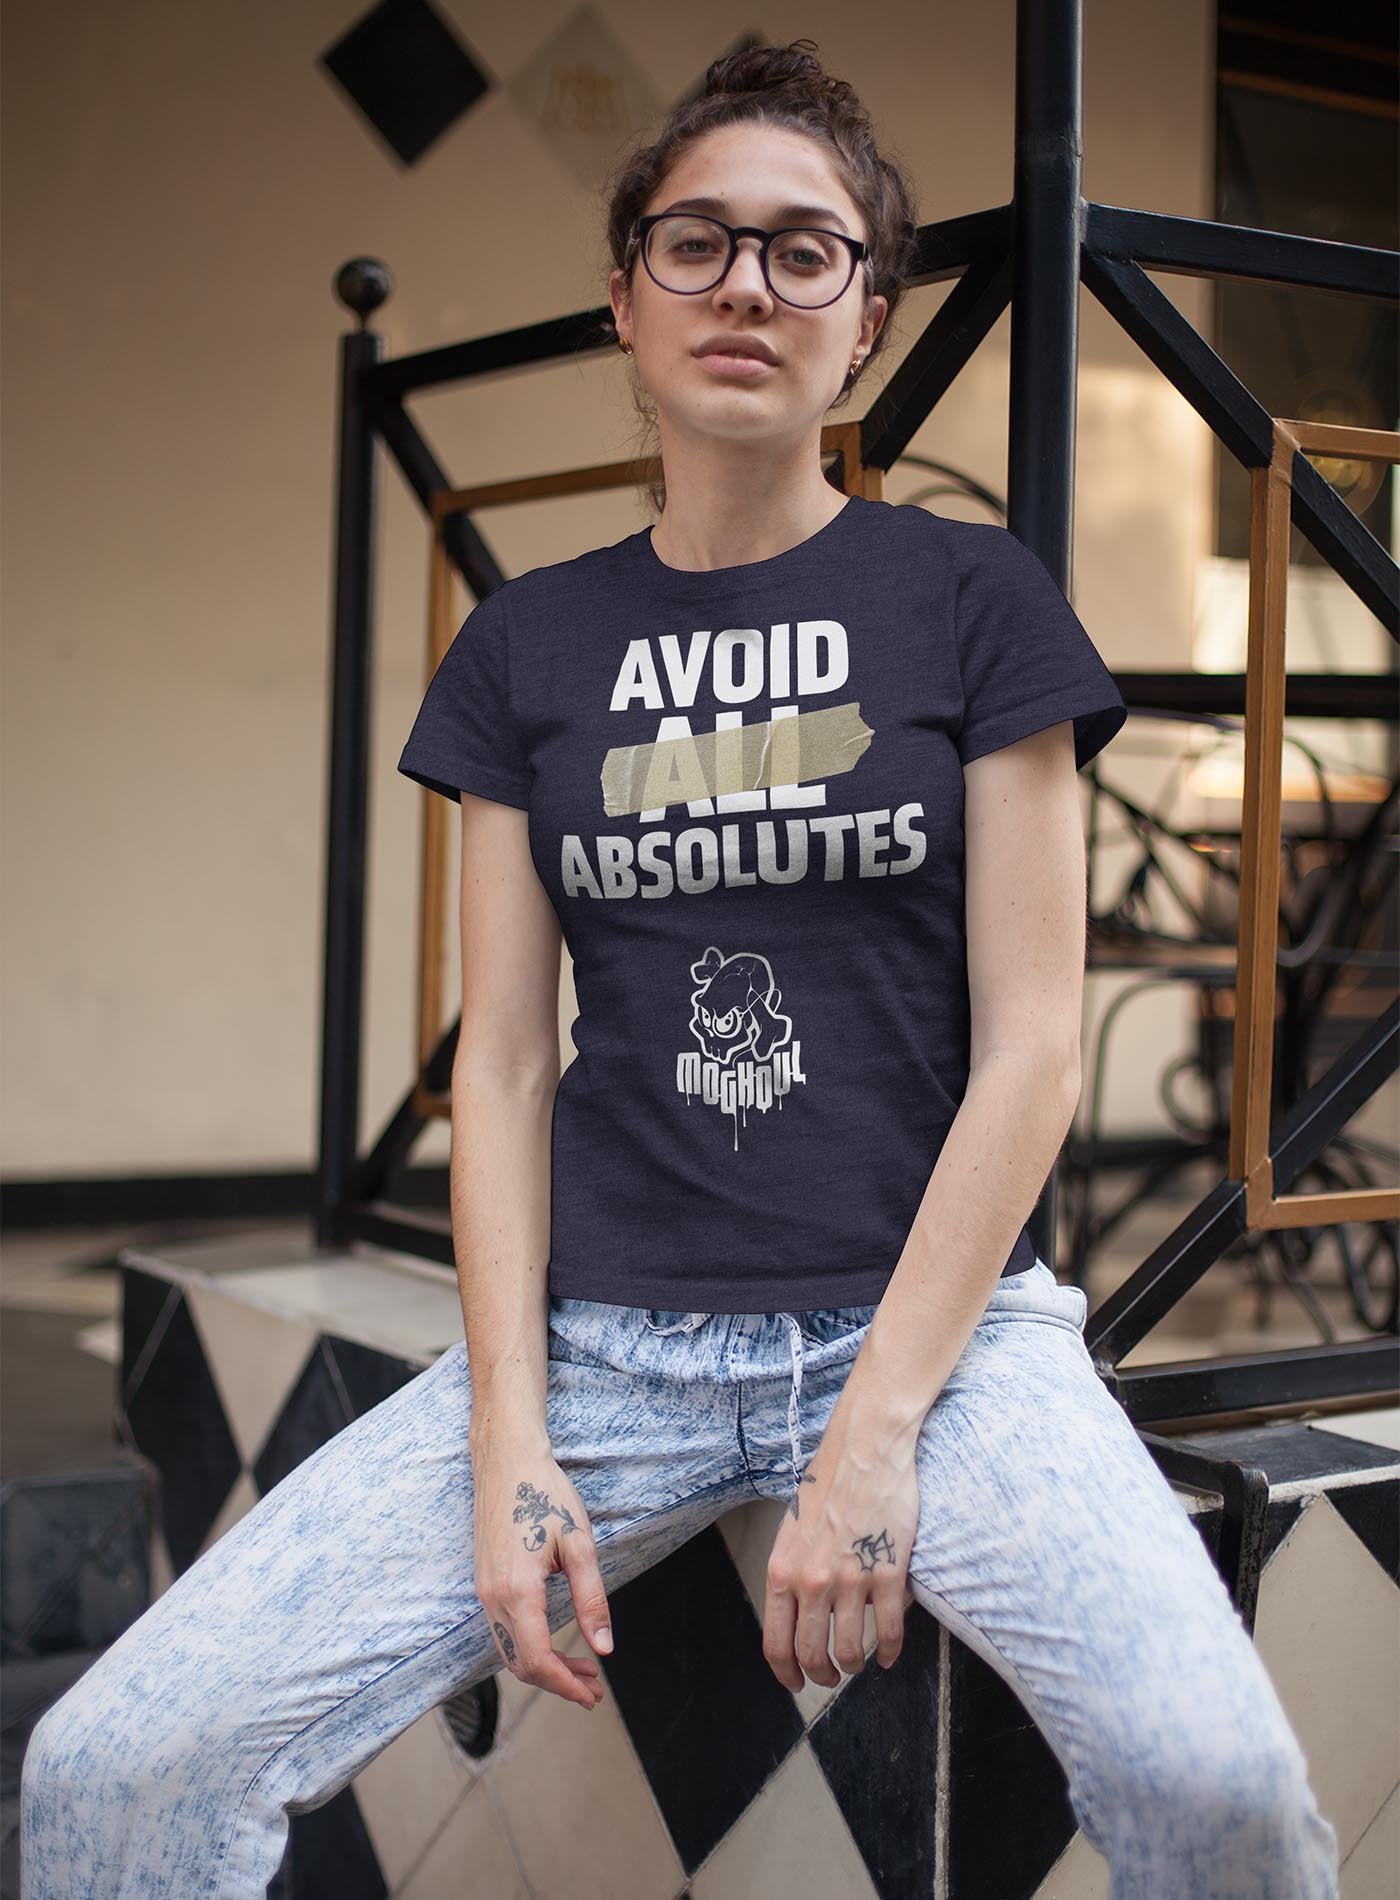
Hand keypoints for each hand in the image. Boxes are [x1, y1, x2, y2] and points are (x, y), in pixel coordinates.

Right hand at [473, 1448, 613, 1709]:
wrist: (506, 1460)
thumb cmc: (545, 1494)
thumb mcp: (579, 1544)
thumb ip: (591, 1599)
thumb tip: (603, 1647)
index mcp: (517, 1591)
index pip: (537, 1661)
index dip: (565, 1686)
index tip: (591, 1696)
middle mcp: (493, 1598)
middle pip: (521, 1665)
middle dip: (558, 1683)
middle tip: (594, 1688)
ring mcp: (484, 1592)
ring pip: (510, 1651)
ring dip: (544, 1666)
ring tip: (582, 1668)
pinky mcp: (484, 1583)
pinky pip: (503, 1632)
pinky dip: (529, 1647)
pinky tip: (554, 1641)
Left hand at [762, 1419, 918, 1690]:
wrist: (864, 1449)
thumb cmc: (828, 1484)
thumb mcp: (791, 1531)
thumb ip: (790, 1574)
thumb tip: (793, 1615)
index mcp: (782, 1570)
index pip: (776, 1643)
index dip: (787, 1673)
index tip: (797, 1682)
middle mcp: (812, 1581)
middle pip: (811, 1655)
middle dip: (822, 1675)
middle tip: (831, 1676)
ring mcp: (850, 1579)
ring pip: (850, 1651)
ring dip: (854, 1665)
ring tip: (858, 1662)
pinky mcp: (887, 1573)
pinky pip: (889, 1632)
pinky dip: (890, 1652)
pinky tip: (890, 1655)